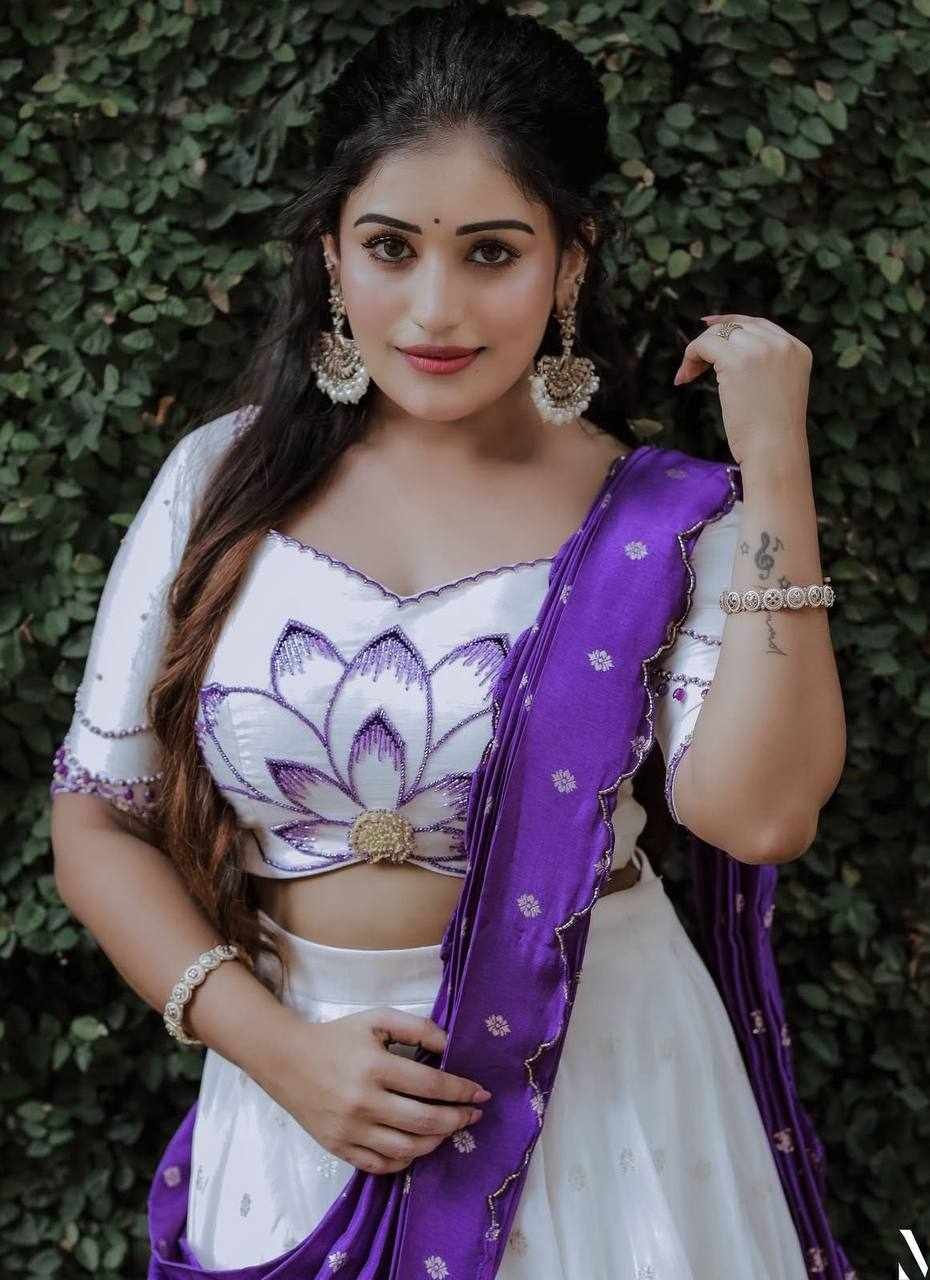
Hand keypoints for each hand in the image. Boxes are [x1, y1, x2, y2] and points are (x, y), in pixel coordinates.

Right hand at [255, 1005, 492, 1175]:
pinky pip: (381, 1166)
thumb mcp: (376, 1020)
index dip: (461, 1091)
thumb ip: (416, 1028)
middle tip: (473, 1115)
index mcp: (374, 1067)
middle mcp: (363, 1103)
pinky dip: (406, 1160)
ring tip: (450, 1130)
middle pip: (424, 1122)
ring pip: (406, 1149)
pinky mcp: (339, 1148)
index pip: (431, 1086)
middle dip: (457, 1120)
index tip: (481, 1093)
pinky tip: (417, 1146)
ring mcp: (350, 1130)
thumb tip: (451, 1046)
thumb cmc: (337, 1038)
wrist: (286, 1060)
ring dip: (436, 1142)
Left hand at [673, 313, 811, 465]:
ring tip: (688, 376)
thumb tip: (727, 356)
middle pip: (735, 326)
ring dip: (697, 352)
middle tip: (692, 368)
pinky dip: (690, 357)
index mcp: (797, 349)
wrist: (775, 449)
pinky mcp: (736, 359)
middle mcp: (782, 344)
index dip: (730, 322)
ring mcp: (760, 349)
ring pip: (717, 334)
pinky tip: (684, 377)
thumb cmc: (772, 432)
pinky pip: (703, 344)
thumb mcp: (778, 390)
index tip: (706, 327)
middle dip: (710, 342)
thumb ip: (764, 367)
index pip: (758, 325)